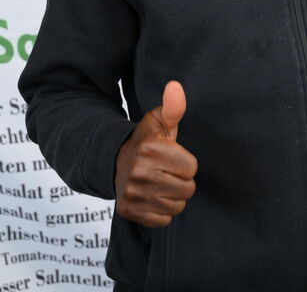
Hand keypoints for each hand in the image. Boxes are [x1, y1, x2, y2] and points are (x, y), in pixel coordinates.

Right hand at [115, 81, 197, 226]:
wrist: (114, 160)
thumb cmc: (146, 140)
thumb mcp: (159, 121)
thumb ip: (173, 106)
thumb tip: (175, 86)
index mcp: (151, 149)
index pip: (191, 168)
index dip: (185, 162)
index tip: (171, 156)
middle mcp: (140, 172)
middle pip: (187, 189)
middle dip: (181, 180)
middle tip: (166, 171)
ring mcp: (133, 193)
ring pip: (176, 206)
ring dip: (173, 197)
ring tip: (160, 183)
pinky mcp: (128, 211)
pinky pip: (163, 220)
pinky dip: (161, 211)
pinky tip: (152, 196)